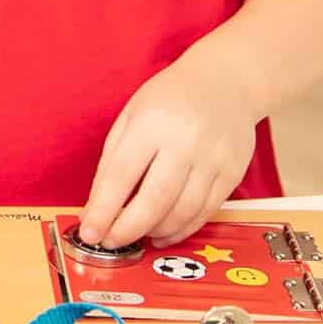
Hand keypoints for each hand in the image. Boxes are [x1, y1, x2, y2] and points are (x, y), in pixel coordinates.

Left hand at [79, 58, 259, 250]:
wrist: (226, 81)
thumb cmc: (171, 98)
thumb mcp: (131, 116)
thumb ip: (112, 162)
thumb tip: (95, 209)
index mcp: (151, 123)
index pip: (122, 176)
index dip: (104, 210)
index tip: (90, 232)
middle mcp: (185, 141)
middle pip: (154, 200)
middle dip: (128, 229)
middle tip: (111, 242)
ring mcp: (213, 158)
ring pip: (183, 212)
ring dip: (156, 232)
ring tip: (139, 236)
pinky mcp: (233, 171)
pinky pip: (206, 212)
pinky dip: (183, 229)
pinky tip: (166, 232)